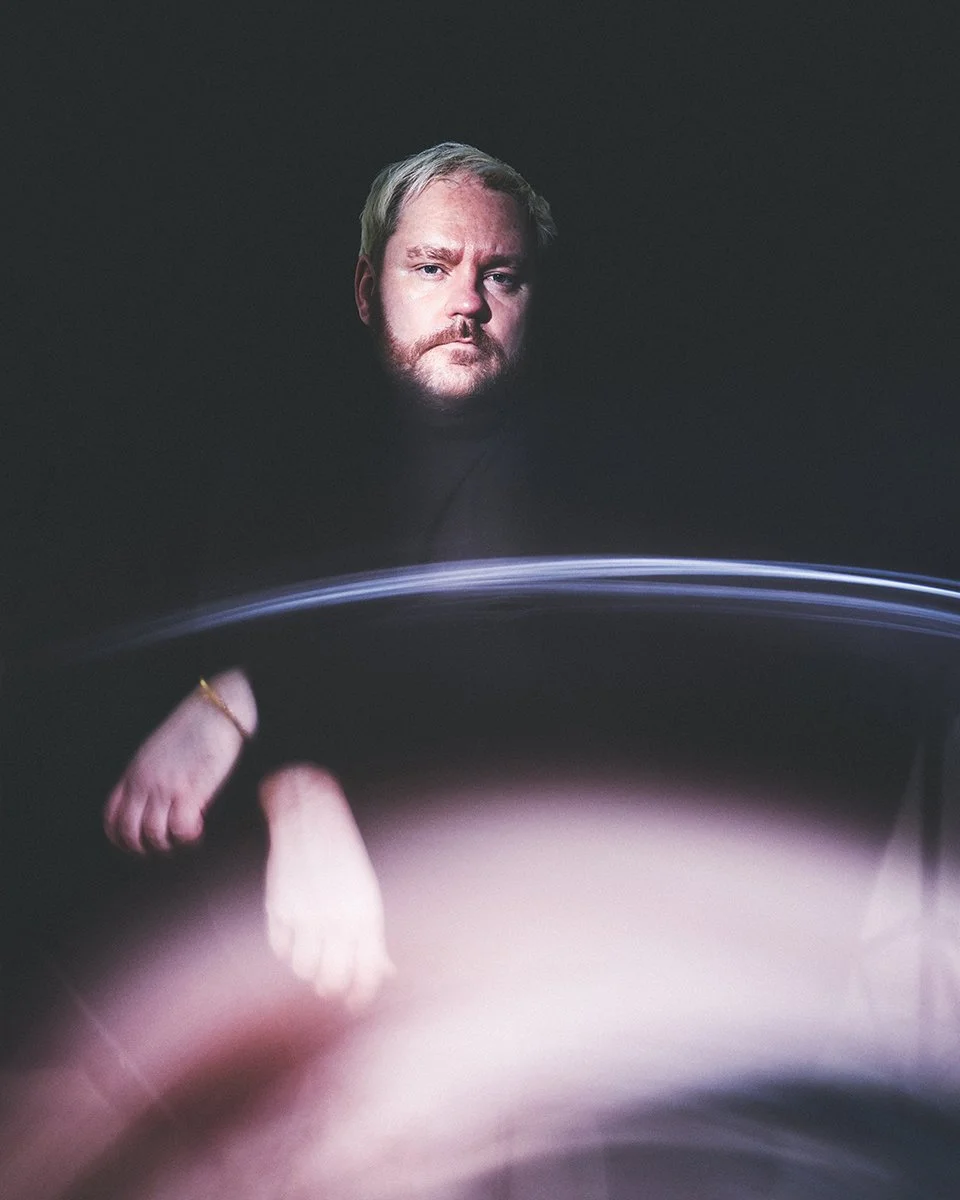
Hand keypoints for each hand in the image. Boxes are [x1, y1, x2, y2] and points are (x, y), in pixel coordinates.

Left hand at [104, 669, 256, 852]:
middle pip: (128, 830)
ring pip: (152, 833)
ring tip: (184, 835)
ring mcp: (167, 786)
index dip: (120, 837)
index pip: (111, 816)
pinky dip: (187, 835)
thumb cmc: (193, 727)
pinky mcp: (191, 789)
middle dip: (142, 847)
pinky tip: (198, 827)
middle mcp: (145, 782)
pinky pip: (179, 828)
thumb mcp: (157, 750)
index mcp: (134, 772)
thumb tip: (153, 799)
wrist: (217, 710)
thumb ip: (150, 774)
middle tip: (163, 845)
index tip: (137, 843)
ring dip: (168, 843)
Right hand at [260, 764, 393, 1007]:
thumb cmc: (343, 863)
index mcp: (365, 915)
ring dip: (307, 968)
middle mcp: (336, 918)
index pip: (366, 973)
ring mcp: (306, 915)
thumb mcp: (366, 897)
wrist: (309, 825)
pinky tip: (294, 934)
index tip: (353, 1003)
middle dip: (330, 988)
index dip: (360, 996)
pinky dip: (286, 948)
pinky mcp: (279, 908)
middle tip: (329, 984)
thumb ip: (373, 939)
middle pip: (331, 981)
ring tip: (312, 952)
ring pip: (303, 970)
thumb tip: (387, 972)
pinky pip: (280, 950)